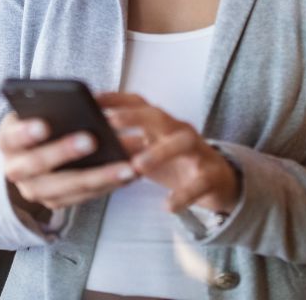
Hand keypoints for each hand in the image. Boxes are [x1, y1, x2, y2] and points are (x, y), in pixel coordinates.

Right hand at [0, 112, 138, 215]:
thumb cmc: (35, 121)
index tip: (44, 125)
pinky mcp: (56, 202)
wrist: (25, 155)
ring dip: (99, 177)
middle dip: (64, 153)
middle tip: (92, 140)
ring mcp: (35, 190)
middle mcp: (15, 171)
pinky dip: (108, 185)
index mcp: (7, 142)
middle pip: (38, 166)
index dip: (26, 133)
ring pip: (66, 187)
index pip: (12, 137)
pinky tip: (130, 172)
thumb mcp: (32, 110)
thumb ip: (48, 106)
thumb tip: (79, 100)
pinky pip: (84, 197)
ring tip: (127, 165)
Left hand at [98, 92, 239, 214]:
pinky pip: (198, 183)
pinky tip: (168, 206)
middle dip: (134, 117)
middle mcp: (179, 130)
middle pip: (158, 116)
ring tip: (137, 165)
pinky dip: (183, 195)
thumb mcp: (149, 150)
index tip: (93, 99)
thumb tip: (88, 142)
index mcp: (161, 124)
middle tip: (111, 122)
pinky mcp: (210, 175)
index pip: (138, 104)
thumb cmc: (174, 163)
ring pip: (182, 143)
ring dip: (159, 152)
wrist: (217, 182)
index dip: (116, 99)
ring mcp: (197, 151)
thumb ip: (126, 144)